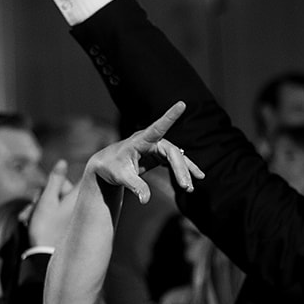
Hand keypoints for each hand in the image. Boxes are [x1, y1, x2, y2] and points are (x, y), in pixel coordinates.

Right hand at [26, 160, 78, 250]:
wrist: (45, 257)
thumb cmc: (48, 228)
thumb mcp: (48, 201)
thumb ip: (55, 180)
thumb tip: (63, 162)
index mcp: (79, 197)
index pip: (71, 180)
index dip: (57, 183)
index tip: (47, 192)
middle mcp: (79, 206)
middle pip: (59, 192)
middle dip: (42, 197)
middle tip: (33, 206)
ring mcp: (72, 218)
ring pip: (52, 203)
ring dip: (37, 207)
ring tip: (26, 218)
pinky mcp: (64, 227)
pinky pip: (52, 214)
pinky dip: (39, 216)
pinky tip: (27, 222)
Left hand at [83, 101, 204, 204]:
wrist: (107, 166)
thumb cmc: (111, 167)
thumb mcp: (121, 177)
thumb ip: (135, 186)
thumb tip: (145, 200)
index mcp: (140, 140)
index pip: (157, 127)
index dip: (170, 116)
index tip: (181, 104)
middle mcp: (151, 141)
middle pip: (172, 152)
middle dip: (181, 169)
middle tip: (186, 187)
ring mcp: (156, 147)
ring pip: (177, 157)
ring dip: (185, 171)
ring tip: (190, 188)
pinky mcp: (159, 155)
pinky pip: (175, 162)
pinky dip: (184, 171)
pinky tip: (196, 177)